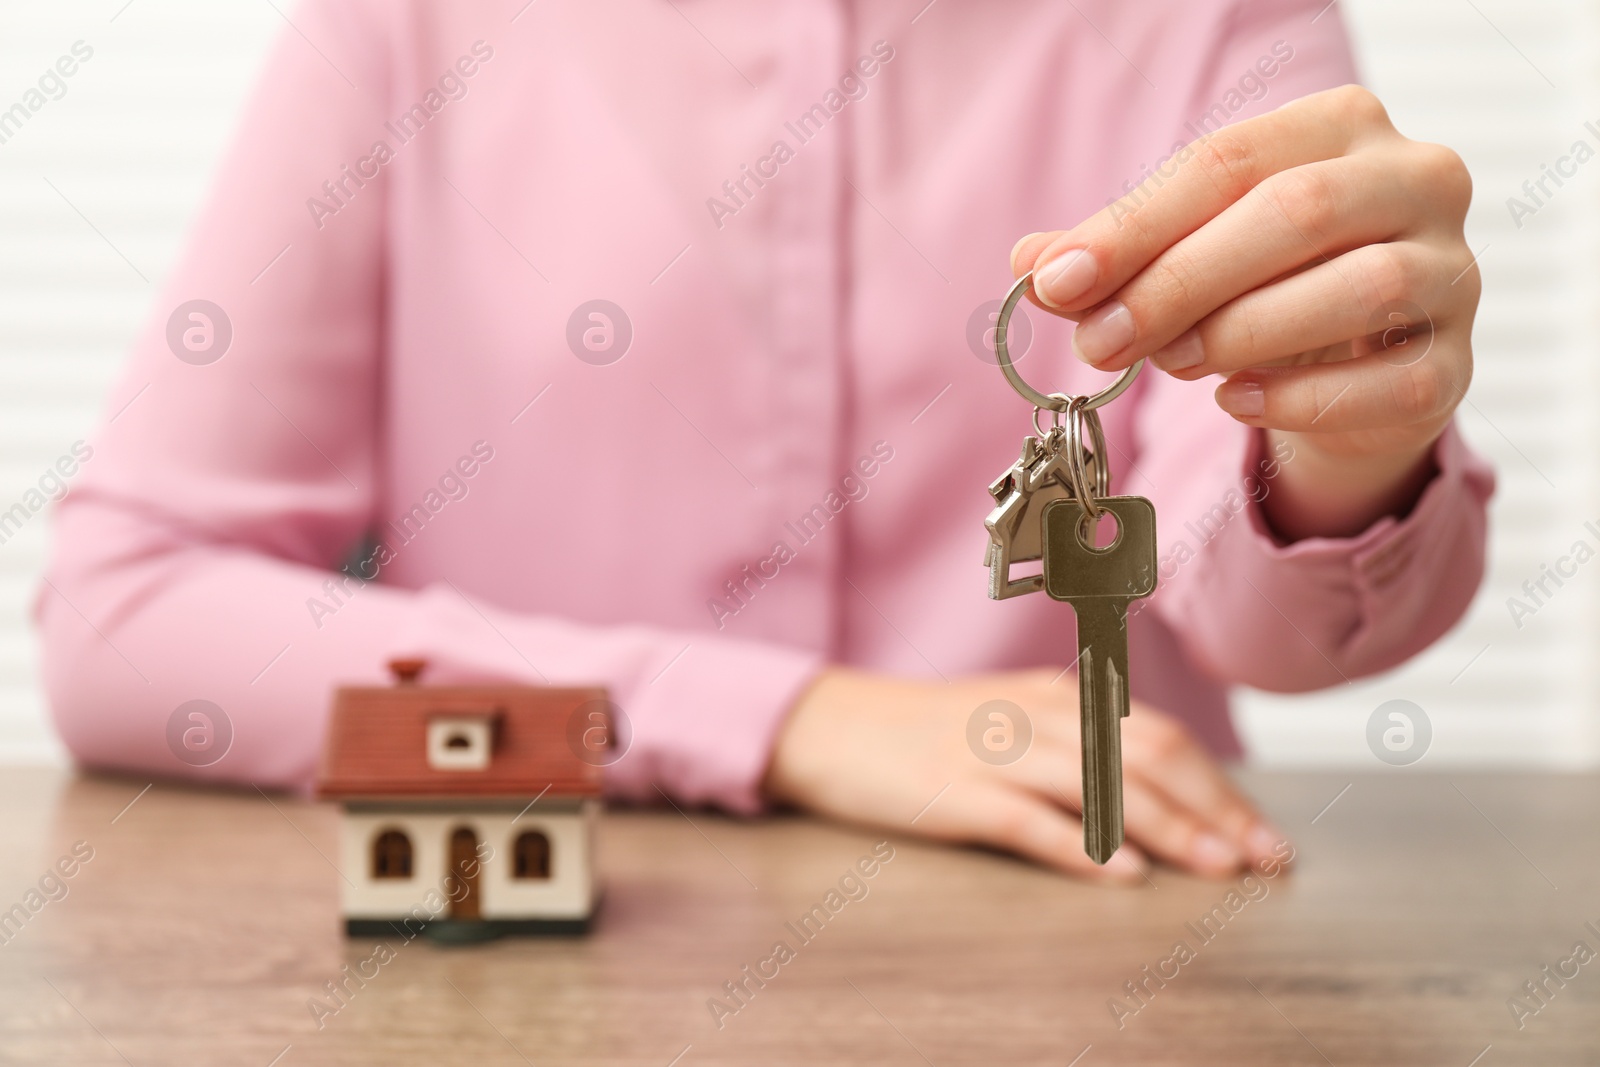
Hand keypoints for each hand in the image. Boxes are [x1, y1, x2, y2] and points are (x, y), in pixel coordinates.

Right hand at [762, 667, 1289, 883]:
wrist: (827, 725)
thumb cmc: (922, 733)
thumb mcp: (1007, 721)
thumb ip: (1075, 745)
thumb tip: (1158, 792)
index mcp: (1053, 697)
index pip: (1160, 737)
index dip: (1220, 787)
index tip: (1263, 834)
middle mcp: (1034, 716)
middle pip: (1146, 757)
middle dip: (1214, 810)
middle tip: (1263, 859)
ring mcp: (993, 752)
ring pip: (1102, 786)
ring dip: (1170, 829)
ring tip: (1217, 869)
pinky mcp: (954, 792)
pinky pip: (1031, 821)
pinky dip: (1084, 849)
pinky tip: (1124, 874)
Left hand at [1011, 84, 1476, 539]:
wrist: (1353, 371)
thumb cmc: (1266, 288)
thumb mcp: (1187, 256)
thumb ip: (1117, 256)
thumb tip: (1031, 264)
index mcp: (1342, 127)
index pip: (1228, 161)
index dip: (1134, 226)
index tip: (1057, 281)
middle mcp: (1417, 181)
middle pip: (1293, 214)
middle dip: (1177, 283)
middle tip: (1098, 341)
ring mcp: (1451, 275)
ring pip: (1357, 289)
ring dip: (1241, 332)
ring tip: (1171, 363)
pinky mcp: (1455, 367)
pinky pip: (1386, 383)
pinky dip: (1298, 398)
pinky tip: (1235, 401)